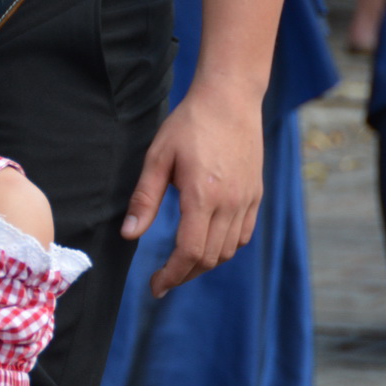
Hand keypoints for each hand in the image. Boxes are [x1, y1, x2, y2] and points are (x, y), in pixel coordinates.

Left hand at [122, 82, 263, 297]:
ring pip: (228, 250)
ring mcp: (247, 200)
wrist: (230, 99)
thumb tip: (128, 235)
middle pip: (209, 258)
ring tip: (181, 265)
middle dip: (184, 274)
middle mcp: (230, 203)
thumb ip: (144, 200)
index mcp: (202, 196)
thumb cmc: (189, 125)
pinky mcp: (256, 194)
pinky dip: (225, 248)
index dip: (171, 275)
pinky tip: (207, 245)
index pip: (189, 252)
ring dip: (204, 264)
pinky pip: (243, 235)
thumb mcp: (157, 158)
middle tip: (163, 279)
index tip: (155, 286)